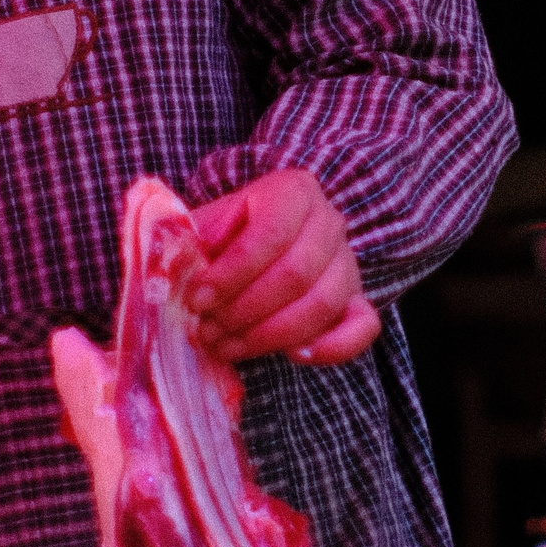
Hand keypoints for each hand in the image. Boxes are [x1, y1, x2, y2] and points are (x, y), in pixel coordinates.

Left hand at [184, 169, 381, 368]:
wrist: (260, 239)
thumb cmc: (226, 233)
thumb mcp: (205, 224)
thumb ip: (194, 240)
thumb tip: (183, 265)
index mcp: (294, 191)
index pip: (270, 234)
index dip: (231, 273)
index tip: (196, 300)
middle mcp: (329, 223)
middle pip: (295, 274)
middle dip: (244, 310)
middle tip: (207, 330)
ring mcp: (348, 262)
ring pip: (321, 304)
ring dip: (270, 335)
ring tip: (227, 346)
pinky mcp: (357, 299)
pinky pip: (362, 327)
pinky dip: (332, 347)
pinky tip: (293, 356)